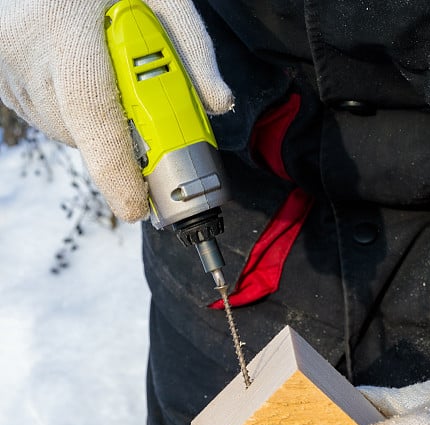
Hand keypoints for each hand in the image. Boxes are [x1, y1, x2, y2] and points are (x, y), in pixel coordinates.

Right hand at [0, 0, 232, 220]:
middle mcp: (26, 49)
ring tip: (108, 77)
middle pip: (82, 132)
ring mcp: (8, 68)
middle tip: (146, 120)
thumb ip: (192, 46)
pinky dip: (74, 115)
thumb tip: (217, 104)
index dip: (116, 168)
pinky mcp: (1, 78)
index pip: (92, 112)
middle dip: (121, 142)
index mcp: (64, 23)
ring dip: (98, 126)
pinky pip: (47, 120)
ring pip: (65, 132)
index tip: (137, 207)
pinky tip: (83, 77)